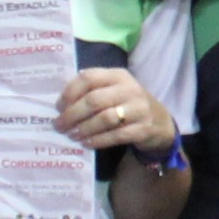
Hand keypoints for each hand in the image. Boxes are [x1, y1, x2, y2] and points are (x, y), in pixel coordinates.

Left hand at [56, 69, 175, 153]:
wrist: (160, 122)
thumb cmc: (128, 105)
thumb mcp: (114, 90)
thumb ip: (92, 90)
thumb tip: (61, 103)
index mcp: (118, 75)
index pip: (88, 78)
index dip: (70, 92)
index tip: (58, 107)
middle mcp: (129, 89)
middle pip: (94, 100)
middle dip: (72, 114)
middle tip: (59, 126)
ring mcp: (139, 109)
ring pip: (104, 118)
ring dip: (84, 128)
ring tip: (71, 135)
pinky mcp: (143, 128)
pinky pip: (116, 135)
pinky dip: (98, 140)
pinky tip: (86, 143)